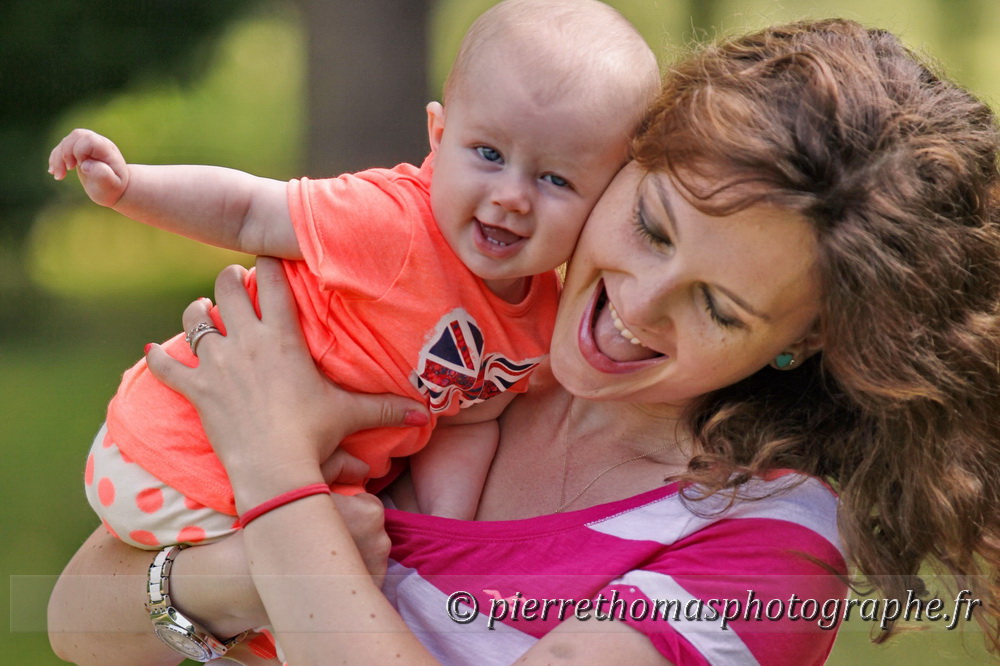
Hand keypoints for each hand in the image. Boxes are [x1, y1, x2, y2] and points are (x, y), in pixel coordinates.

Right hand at [48, 128, 128, 206]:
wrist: (113, 189)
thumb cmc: (113, 187)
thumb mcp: (111, 185)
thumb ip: (103, 175)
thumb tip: (86, 165)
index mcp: (106, 149)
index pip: (89, 139)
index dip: (79, 151)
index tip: (81, 166)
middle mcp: (97, 142)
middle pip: (75, 136)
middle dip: (66, 153)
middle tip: (68, 170)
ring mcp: (86, 145)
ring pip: (66, 141)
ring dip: (58, 159)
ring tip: (59, 176)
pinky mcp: (77, 150)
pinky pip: (61, 149)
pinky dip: (55, 160)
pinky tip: (54, 173)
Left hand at [145, 257, 428, 499]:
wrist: (275, 467)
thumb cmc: (315, 436)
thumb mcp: (351, 414)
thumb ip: (389, 409)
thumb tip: (428, 416)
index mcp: (283, 337)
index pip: (272, 280)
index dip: (268, 262)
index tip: (267, 258)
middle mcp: (247, 340)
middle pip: (225, 286)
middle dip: (228, 280)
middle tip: (233, 284)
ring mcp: (218, 364)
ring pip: (194, 318)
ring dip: (196, 313)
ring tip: (201, 315)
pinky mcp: (197, 390)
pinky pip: (167, 367)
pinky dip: (159, 360)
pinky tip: (154, 355)